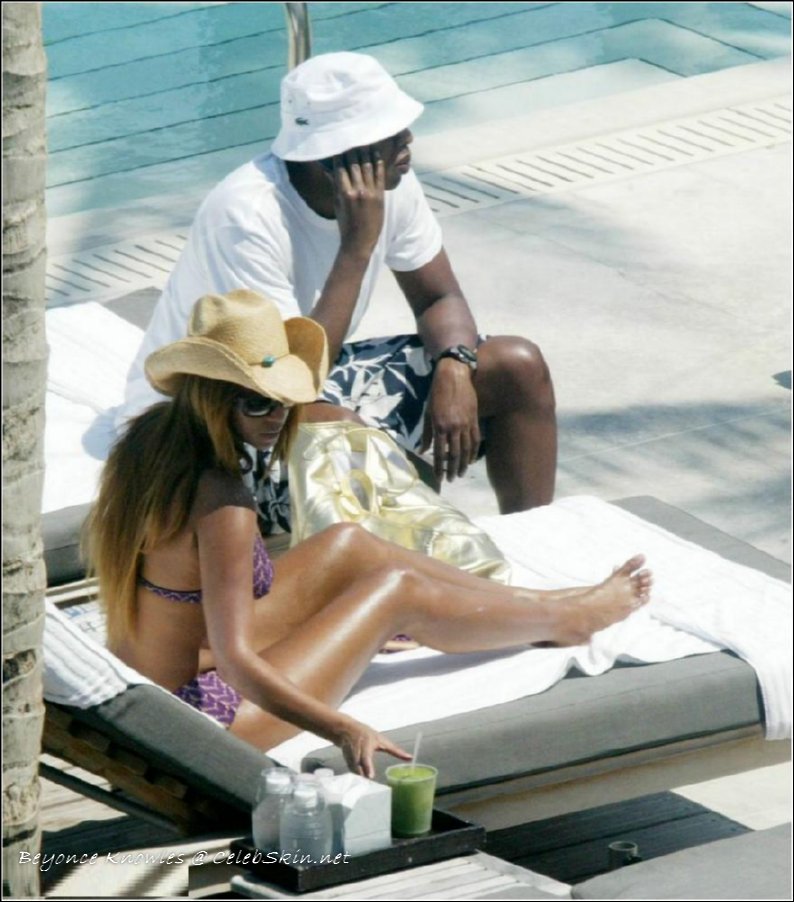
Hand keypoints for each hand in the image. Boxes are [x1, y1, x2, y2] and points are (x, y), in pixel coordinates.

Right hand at [332, 147, 384, 258]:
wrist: (359, 242)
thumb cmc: (345, 224)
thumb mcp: (337, 205)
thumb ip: (336, 186)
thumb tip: (332, 170)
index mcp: (343, 192)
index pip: (340, 166)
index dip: (340, 153)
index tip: (340, 142)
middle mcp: (356, 190)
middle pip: (354, 163)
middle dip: (353, 148)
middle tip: (353, 135)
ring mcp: (369, 192)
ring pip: (367, 166)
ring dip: (366, 151)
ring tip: (365, 140)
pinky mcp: (380, 196)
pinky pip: (379, 175)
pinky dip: (378, 162)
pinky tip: (376, 153)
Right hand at [336, 718, 410, 778]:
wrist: (346, 729)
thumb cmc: (367, 734)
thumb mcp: (382, 740)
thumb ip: (395, 750)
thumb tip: (410, 758)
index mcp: (366, 744)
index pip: (366, 757)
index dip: (368, 767)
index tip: (370, 776)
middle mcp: (357, 750)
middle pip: (358, 765)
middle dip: (362, 774)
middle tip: (369, 781)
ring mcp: (349, 755)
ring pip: (354, 769)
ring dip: (359, 777)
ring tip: (365, 784)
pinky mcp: (346, 760)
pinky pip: (351, 771)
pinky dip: (356, 776)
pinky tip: (360, 781)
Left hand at [421, 359, 479, 482]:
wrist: (454, 375)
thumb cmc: (436, 393)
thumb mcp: (427, 413)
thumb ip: (425, 434)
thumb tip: (422, 451)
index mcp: (439, 426)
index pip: (439, 453)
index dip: (439, 467)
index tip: (439, 478)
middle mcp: (453, 428)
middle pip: (454, 454)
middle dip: (452, 469)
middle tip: (451, 480)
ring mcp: (465, 424)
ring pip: (466, 449)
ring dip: (464, 464)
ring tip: (461, 474)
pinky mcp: (474, 419)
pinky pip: (475, 439)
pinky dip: (474, 451)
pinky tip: (472, 460)